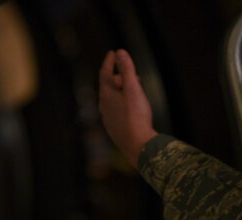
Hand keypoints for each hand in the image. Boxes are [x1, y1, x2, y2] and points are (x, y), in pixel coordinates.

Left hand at [98, 49, 157, 168]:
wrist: (137, 145)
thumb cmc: (136, 116)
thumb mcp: (133, 89)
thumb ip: (127, 69)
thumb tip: (120, 52)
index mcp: (106, 95)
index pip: (105, 73)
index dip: (109, 62)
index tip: (112, 53)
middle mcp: (103, 106)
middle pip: (108, 86)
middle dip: (119, 77)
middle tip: (132, 74)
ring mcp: (108, 119)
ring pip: (112, 100)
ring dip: (120, 92)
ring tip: (133, 92)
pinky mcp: (114, 129)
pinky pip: (115, 111)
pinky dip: (121, 105)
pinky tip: (130, 110)